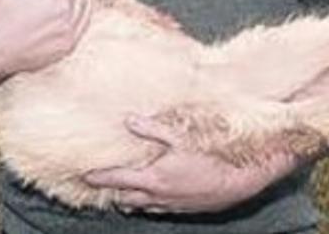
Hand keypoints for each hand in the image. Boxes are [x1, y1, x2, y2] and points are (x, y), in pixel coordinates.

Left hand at [82, 115, 293, 213]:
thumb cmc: (213, 156)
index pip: (118, 179)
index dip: (100, 178)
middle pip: (127, 197)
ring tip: (124, 193)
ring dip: (132, 199)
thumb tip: (130, 121)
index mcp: (154, 178)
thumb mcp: (181, 135)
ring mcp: (173, 204)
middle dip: (113, 192)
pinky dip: (151, 203)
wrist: (241, 178)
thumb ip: (153, 128)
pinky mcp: (186, 208)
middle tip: (102, 185)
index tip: (86, 176)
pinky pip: (161, 208)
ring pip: (144, 206)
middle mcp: (160, 196)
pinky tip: (154, 196)